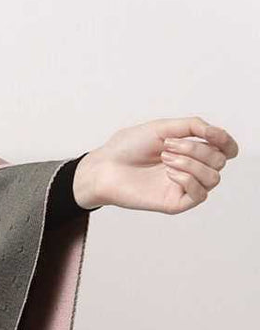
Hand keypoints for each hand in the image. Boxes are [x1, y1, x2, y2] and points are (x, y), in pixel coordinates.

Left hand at [74, 116, 239, 213]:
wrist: (104, 167)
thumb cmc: (127, 147)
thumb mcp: (162, 127)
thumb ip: (192, 126)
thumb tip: (217, 133)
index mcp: (189, 150)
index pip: (224, 149)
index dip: (226, 141)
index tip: (211, 134)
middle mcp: (190, 169)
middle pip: (219, 161)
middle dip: (197, 148)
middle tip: (168, 146)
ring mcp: (183, 187)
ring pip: (214, 178)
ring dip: (192, 162)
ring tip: (165, 158)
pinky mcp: (175, 203)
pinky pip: (200, 194)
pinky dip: (188, 179)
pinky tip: (168, 173)